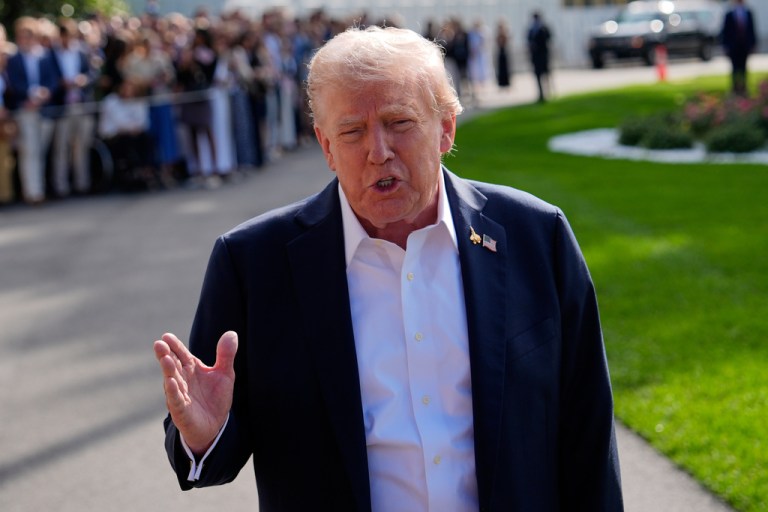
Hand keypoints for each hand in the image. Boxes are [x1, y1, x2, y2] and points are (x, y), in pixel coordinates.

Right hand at [153, 331, 237, 455]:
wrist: (215, 425)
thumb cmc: (215, 397)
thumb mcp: (225, 374)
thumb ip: (226, 355)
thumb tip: (231, 333)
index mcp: (191, 369)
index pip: (181, 354)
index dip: (175, 345)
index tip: (167, 335)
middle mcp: (182, 380)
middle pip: (172, 365)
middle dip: (166, 355)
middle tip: (159, 343)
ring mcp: (180, 395)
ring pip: (172, 381)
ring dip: (168, 371)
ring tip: (165, 359)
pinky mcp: (181, 411)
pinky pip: (176, 401)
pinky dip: (173, 392)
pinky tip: (171, 383)